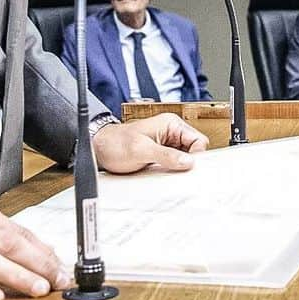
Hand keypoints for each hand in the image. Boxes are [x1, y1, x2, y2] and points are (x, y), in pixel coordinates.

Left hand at [92, 112, 207, 173]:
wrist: (99, 150)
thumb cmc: (115, 144)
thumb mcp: (141, 150)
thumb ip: (166, 155)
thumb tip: (188, 162)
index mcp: (170, 124)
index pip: (199, 140)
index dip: (197, 155)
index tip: (190, 168)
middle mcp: (171, 132)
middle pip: (195, 150)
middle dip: (189, 163)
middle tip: (179, 173)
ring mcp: (167, 144)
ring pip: (186, 159)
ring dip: (180, 168)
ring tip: (168, 173)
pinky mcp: (162, 155)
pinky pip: (175, 165)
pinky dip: (173, 171)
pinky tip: (164, 175)